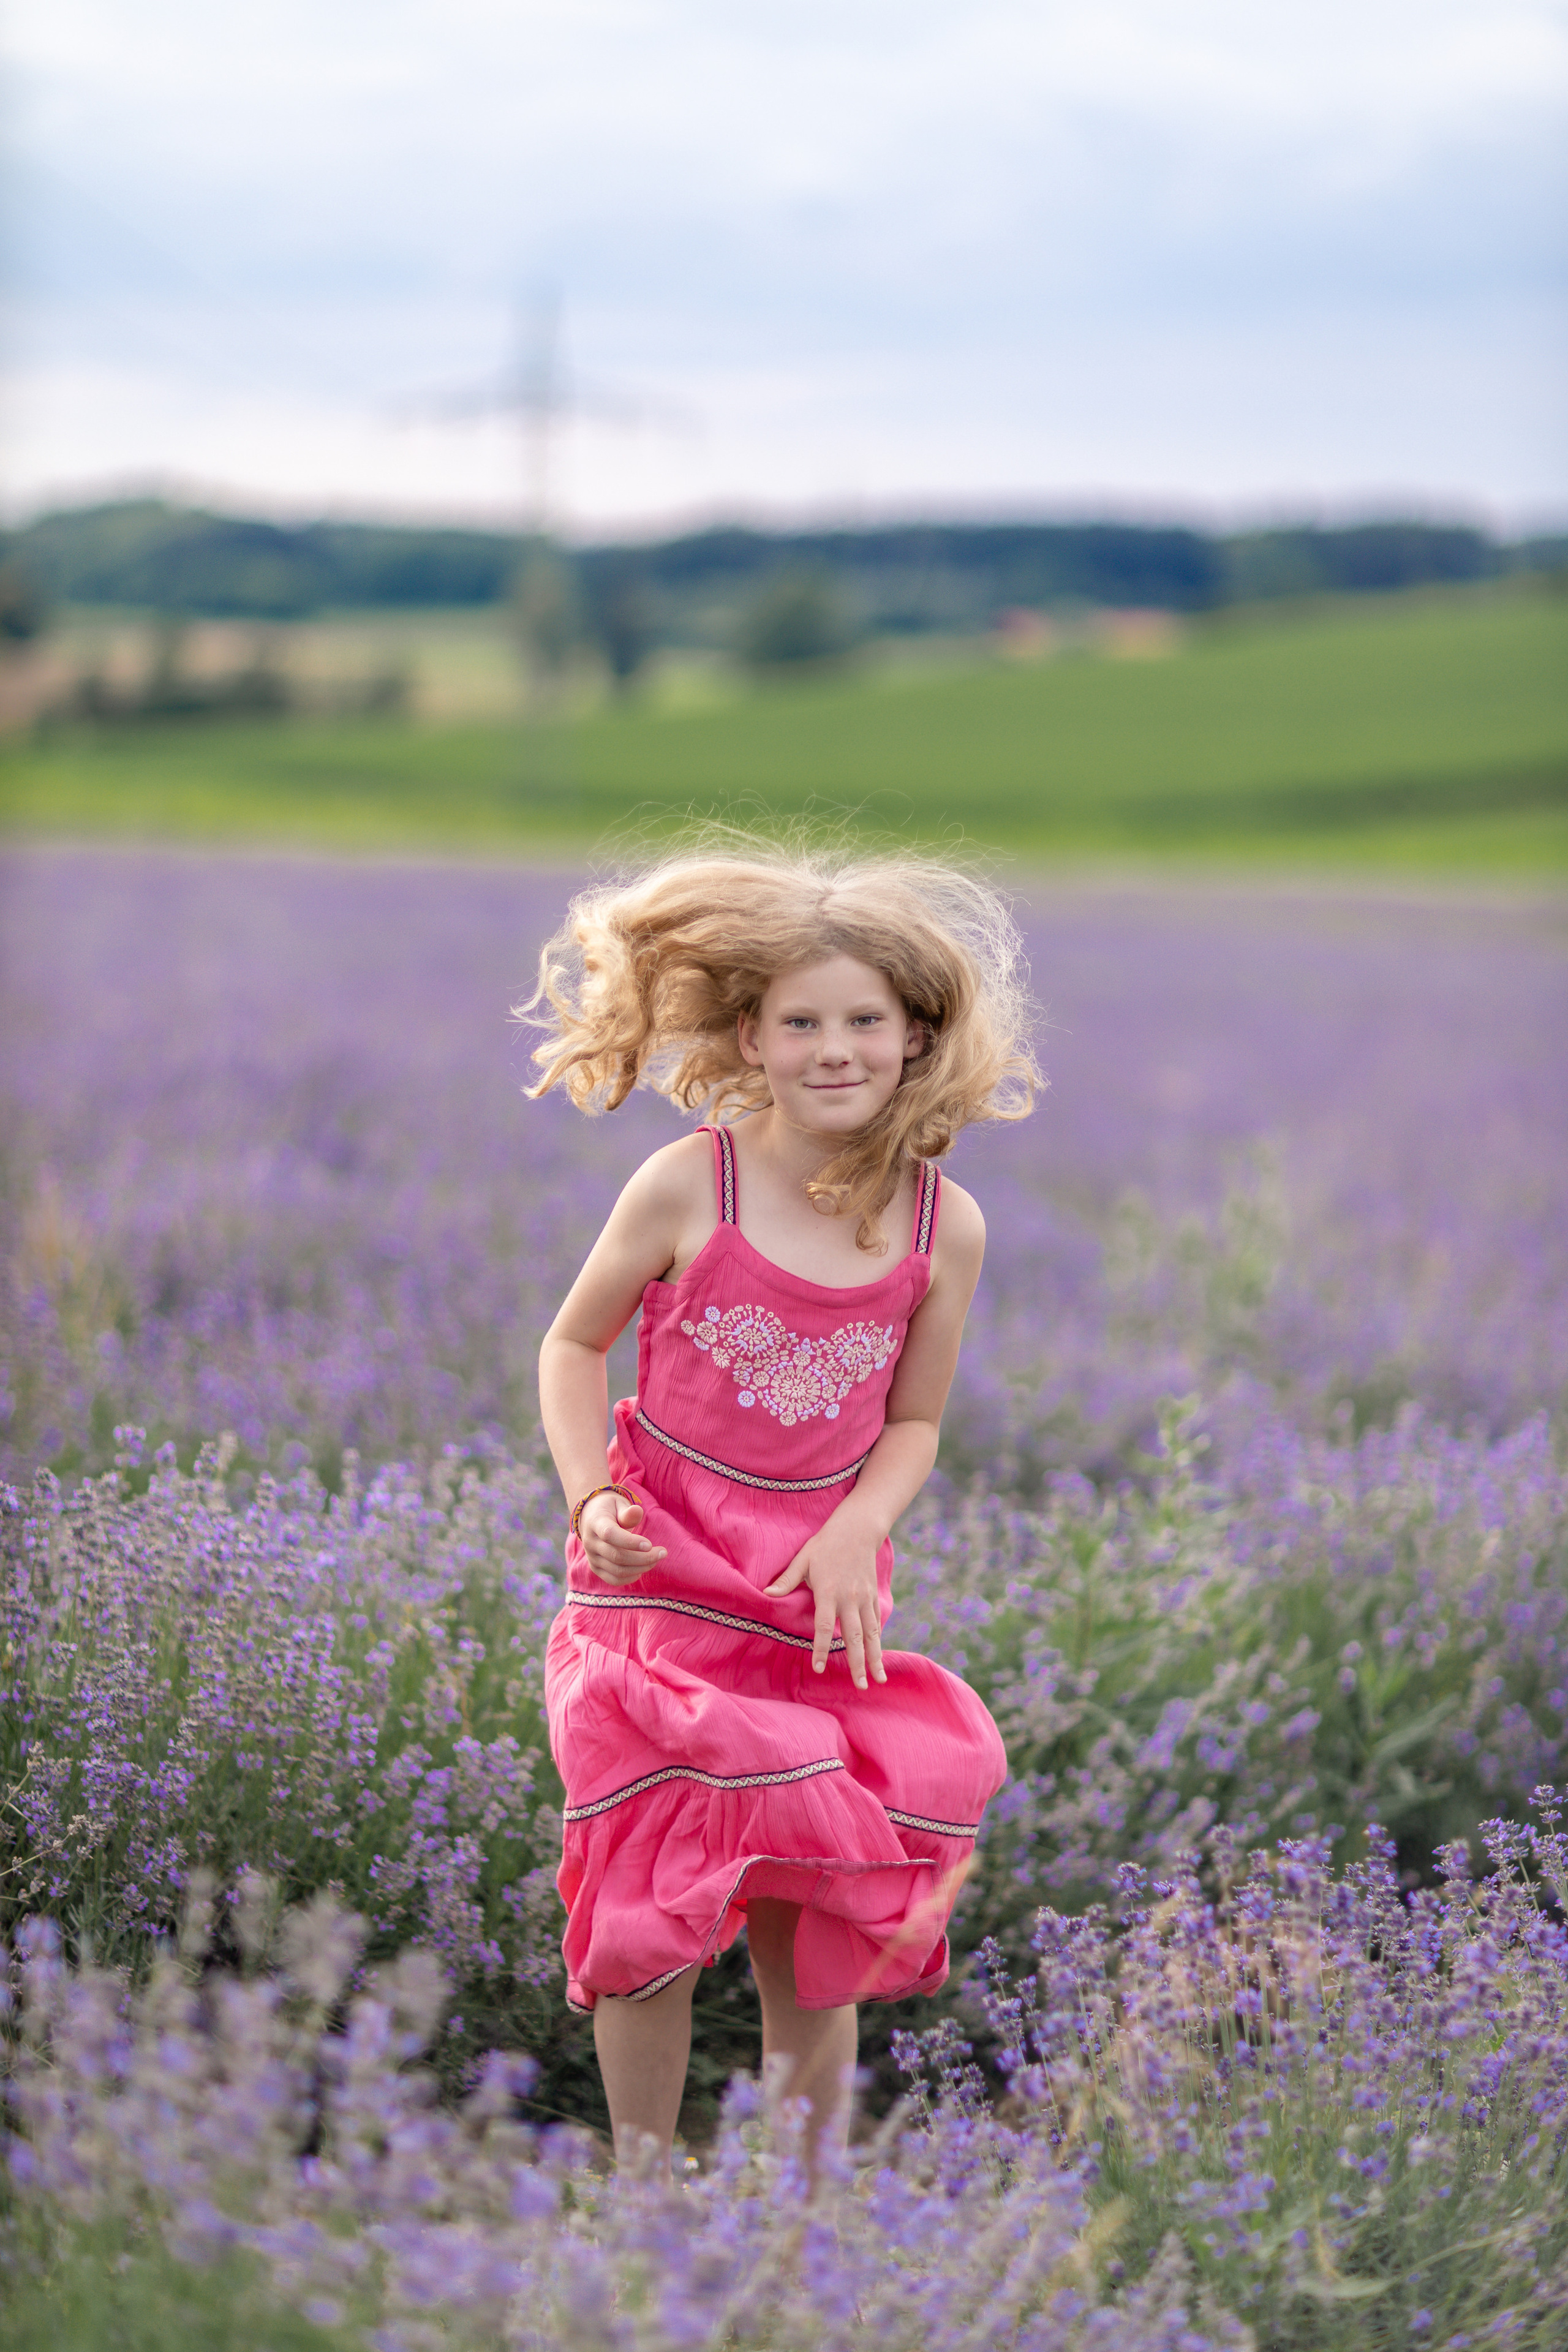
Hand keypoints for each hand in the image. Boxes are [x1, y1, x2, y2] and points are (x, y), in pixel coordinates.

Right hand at [576, 1489, 665, 1584]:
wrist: (591, 1518)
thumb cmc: (610, 1509)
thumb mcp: (618, 1504)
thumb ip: (628, 1512)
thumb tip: (637, 1511)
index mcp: (595, 1523)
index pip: (610, 1535)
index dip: (630, 1542)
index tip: (650, 1544)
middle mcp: (590, 1543)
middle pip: (617, 1556)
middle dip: (644, 1558)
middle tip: (663, 1552)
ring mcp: (592, 1558)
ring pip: (618, 1571)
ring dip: (641, 1568)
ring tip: (656, 1559)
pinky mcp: (596, 1568)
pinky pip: (614, 1579)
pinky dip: (631, 1578)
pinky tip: (642, 1569)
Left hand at [764, 1523, 885, 1690]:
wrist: (858, 1529)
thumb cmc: (826, 1544)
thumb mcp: (803, 1558)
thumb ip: (787, 1579)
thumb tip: (766, 1594)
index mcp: (829, 1591)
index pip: (824, 1626)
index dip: (820, 1647)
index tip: (817, 1667)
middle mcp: (850, 1598)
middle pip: (854, 1636)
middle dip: (857, 1663)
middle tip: (860, 1686)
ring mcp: (865, 1598)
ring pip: (871, 1633)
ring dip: (874, 1657)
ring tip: (878, 1680)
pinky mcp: (874, 1596)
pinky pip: (876, 1622)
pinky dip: (878, 1641)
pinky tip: (880, 1658)